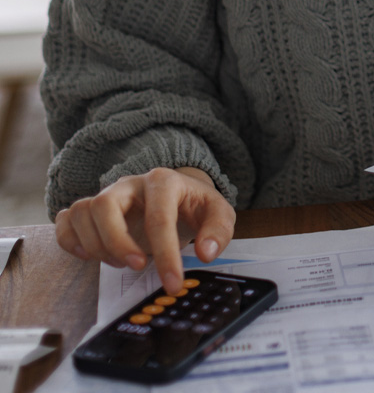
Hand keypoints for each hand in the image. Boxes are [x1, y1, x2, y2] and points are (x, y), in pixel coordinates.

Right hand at [54, 166, 235, 293]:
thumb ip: (218, 230)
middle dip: (117, 242)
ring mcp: (107, 194)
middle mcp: (130, 183)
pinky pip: (66, 220)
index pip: (158, 217)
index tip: (172, 282)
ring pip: (83, 212)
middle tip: (138, 267)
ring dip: (97, 245)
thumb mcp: (217, 213)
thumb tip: (205, 253)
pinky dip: (70, 240)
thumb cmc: (194, 205)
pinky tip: (90, 255)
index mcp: (163, 181)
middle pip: (105, 205)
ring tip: (122, 263)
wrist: (179, 193)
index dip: (165, 253)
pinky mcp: (92, 208)